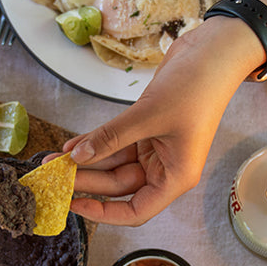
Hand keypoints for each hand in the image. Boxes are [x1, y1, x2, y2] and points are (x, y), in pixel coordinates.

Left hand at [48, 17, 262, 225]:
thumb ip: (111, 138)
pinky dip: (94, 143)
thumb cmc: (196, 88)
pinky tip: (71, 144)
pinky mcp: (146, 129)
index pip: (136, 210)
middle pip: (119, 187)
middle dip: (87, 181)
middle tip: (54, 175)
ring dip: (86, 161)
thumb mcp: (148, 115)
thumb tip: (77, 156)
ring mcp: (155, 148)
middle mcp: (165, 167)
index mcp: (176, 177)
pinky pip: (115, 144)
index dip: (104, 213)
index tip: (75, 204)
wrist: (212, 53)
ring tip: (54, 158)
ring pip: (114, 165)